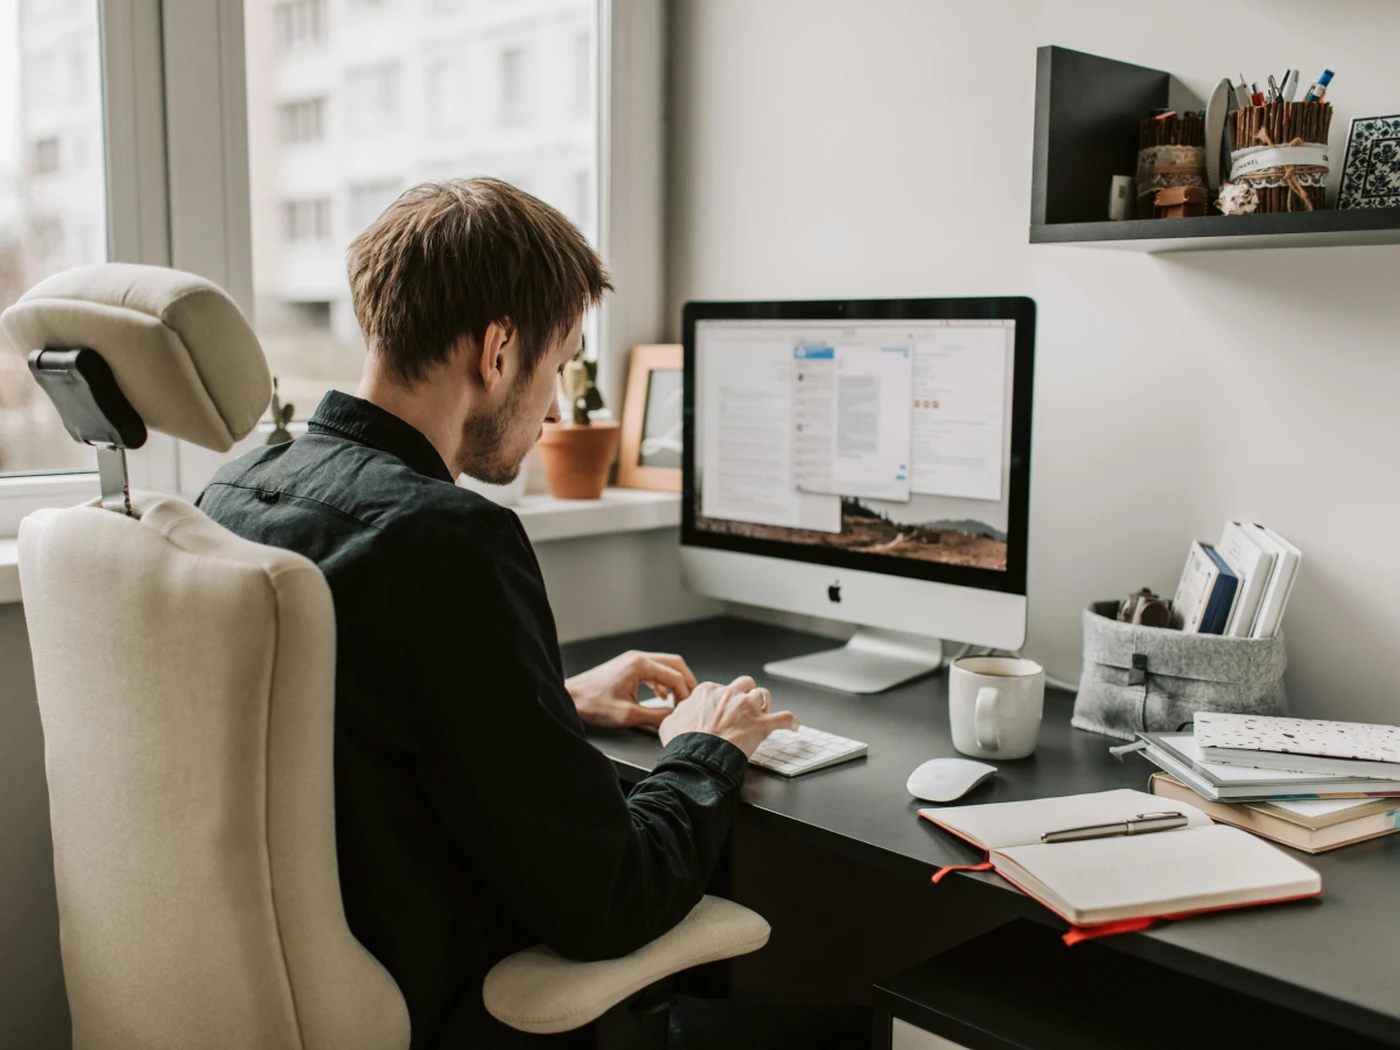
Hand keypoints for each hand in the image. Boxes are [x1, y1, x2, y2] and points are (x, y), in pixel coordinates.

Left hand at [565, 650, 698, 730]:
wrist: (571, 698)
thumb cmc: (594, 705)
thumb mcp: (628, 715)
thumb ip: (656, 716)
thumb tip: (674, 717)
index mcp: (640, 665)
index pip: (675, 675)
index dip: (686, 693)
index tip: (688, 709)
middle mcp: (638, 658)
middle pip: (674, 663)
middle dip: (686, 682)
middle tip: (692, 700)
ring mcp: (632, 660)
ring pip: (665, 665)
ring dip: (675, 681)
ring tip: (679, 700)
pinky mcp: (627, 667)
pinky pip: (653, 670)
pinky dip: (662, 682)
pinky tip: (662, 696)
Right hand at [659, 675, 799, 756]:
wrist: (696, 757)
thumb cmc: (682, 743)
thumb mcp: (670, 723)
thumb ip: (677, 714)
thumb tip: (677, 715)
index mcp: (708, 692)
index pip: (719, 688)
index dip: (722, 699)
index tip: (721, 709)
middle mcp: (730, 694)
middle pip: (744, 684)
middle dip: (745, 693)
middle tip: (744, 706)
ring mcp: (747, 708)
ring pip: (763, 695)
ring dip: (764, 704)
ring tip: (764, 712)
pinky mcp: (762, 725)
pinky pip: (784, 718)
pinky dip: (791, 722)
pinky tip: (794, 725)